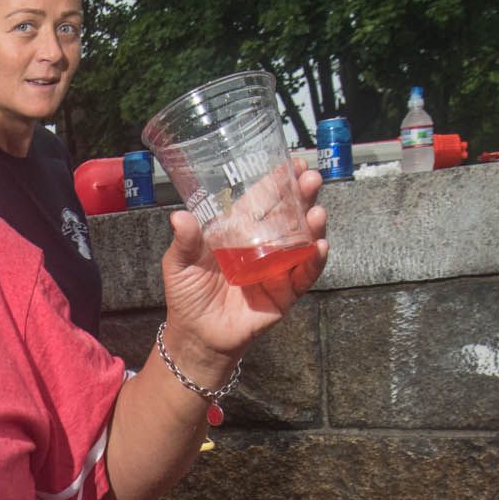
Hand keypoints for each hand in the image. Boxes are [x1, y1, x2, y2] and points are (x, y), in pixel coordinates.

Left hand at [159, 168, 325, 360]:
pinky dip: (314, 262)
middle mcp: (263, 246)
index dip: (278, 183)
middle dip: (302, 195)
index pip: (262, 201)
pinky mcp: (285, 294)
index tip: (293, 163)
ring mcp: (277, 269)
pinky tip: (319, 246)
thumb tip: (180, 216)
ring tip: (317, 211)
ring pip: (302, 242)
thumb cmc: (188, 295)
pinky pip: (304, 276)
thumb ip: (184, 242)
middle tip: (311, 177)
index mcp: (239, 232)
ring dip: (313, 225)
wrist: (196, 336)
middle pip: (289, 216)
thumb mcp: (179, 264)